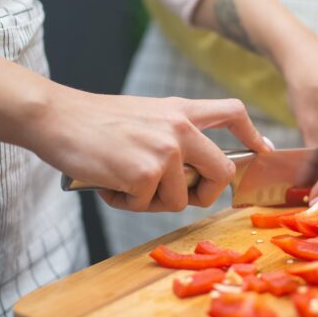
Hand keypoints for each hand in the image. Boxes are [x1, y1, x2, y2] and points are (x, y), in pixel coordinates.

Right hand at [34, 92, 271, 211]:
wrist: (56, 118)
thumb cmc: (93, 122)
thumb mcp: (144, 114)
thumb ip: (171, 134)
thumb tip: (188, 173)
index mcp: (180, 110)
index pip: (232, 113)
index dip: (251, 134)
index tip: (261, 150)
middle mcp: (180, 128)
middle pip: (222, 171)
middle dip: (204, 193)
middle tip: (176, 194)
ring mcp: (165, 151)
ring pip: (179, 200)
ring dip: (149, 201)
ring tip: (122, 181)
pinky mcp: (145, 173)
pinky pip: (146, 206)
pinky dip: (124, 203)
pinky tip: (107, 183)